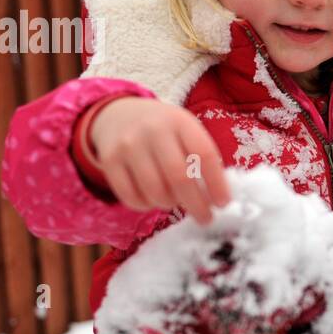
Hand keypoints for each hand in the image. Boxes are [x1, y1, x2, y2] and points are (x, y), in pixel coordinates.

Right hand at [88, 97, 230, 224]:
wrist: (118, 115)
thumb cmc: (163, 130)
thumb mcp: (185, 130)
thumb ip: (200, 157)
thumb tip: (216, 198)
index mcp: (180, 121)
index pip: (204, 154)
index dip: (217, 183)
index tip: (223, 203)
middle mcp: (153, 131)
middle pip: (179, 177)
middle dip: (196, 204)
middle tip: (205, 218)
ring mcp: (129, 145)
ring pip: (155, 191)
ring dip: (170, 204)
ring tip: (176, 202)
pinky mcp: (109, 161)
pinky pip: (131, 197)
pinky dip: (146, 206)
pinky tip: (153, 200)